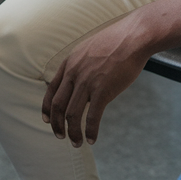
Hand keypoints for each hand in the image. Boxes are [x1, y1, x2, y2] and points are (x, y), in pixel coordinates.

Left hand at [41, 19, 149, 146]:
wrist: (134, 36)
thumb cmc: (116, 41)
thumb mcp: (89, 49)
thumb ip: (81, 64)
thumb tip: (81, 79)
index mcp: (70, 63)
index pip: (51, 90)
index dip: (47, 108)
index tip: (47, 120)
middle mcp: (74, 73)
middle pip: (57, 105)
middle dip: (56, 125)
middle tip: (60, 136)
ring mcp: (87, 82)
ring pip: (72, 115)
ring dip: (72, 133)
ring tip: (77, 143)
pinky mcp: (103, 90)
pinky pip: (92, 117)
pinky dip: (90, 131)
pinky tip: (92, 139)